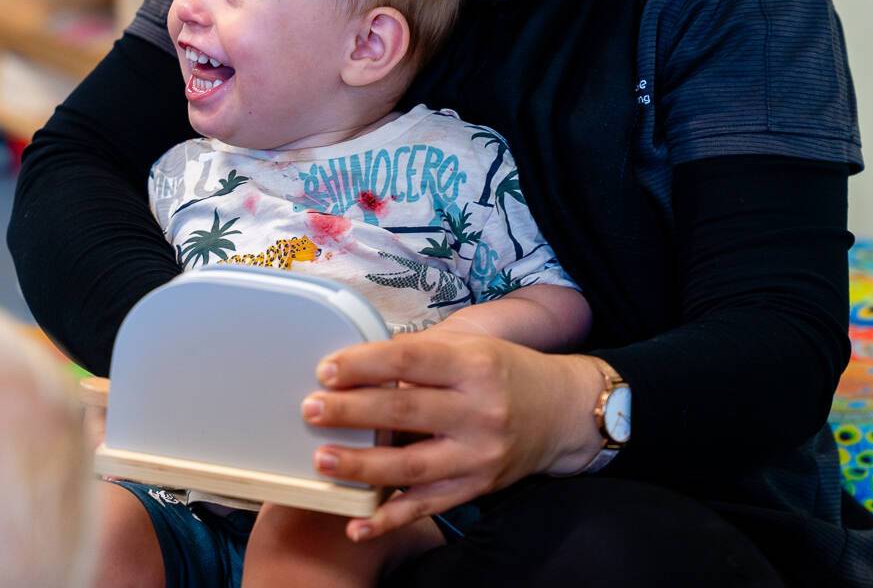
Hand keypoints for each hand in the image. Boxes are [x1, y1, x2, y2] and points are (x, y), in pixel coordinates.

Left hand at [300, 328, 609, 540]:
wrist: (562, 413)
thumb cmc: (506, 372)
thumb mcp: (472, 348)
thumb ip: (421, 355)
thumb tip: (360, 363)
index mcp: (474, 365)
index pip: (410, 359)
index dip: (365, 364)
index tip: (327, 370)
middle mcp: (479, 410)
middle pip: (405, 410)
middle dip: (351, 411)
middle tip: (310, 409)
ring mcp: (478, 455)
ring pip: (411, 467)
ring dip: (361, 465)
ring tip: (322, 460)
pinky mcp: (476, 488)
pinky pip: (426, 507)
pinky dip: (389, 520)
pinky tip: (356, 524)